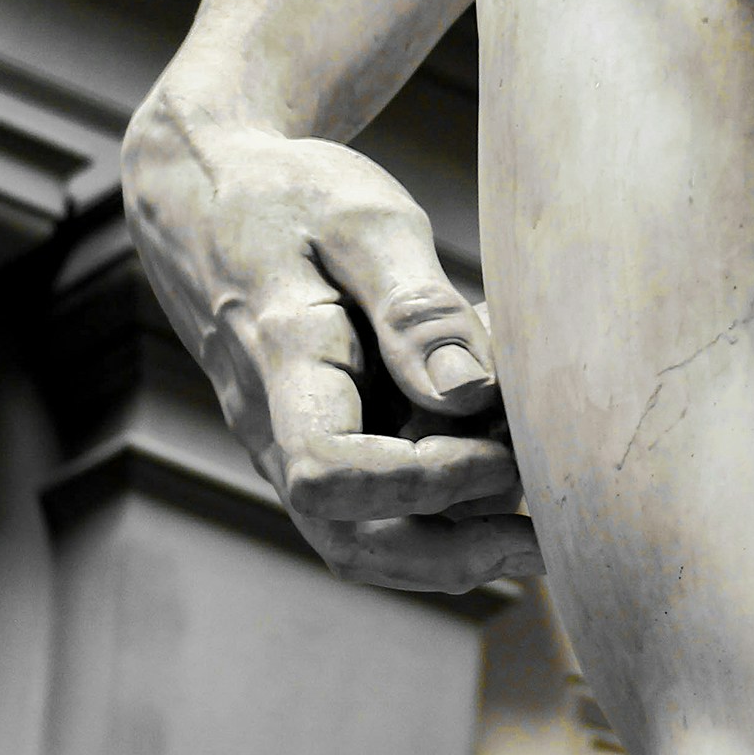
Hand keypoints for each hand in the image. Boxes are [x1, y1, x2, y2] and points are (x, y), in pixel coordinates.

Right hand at [121, 99, 542, 592]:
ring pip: (362, 538)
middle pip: (347, 540)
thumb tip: (472, 395)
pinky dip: (440, 509)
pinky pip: (371, 506)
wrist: (207, 200)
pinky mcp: (317, 442)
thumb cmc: (291, 197)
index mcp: (282, 358)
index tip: (499, 452)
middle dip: (451, 556)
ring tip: (540, 516)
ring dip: (452, 546)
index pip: (328, 473)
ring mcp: (289, 442)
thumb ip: (415, 308)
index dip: (420, 485)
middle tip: (546, 542)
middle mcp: (274, 424)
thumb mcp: (362, 221)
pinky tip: (502, 466)